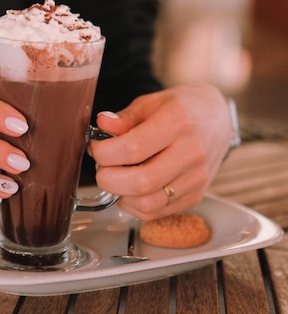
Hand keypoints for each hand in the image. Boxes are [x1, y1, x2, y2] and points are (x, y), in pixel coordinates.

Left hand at [89, 84, 232, 220]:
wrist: (218, 118)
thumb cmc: (182, 107)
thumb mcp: (152, 102)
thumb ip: (125, 117)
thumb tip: (101, 125)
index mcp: (178, 122)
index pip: (133, 148)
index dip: (104, 153)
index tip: (96, 148)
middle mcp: (192, 151)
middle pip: (141, 181)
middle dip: (108, 179)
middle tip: (101, 168)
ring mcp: (197, 177)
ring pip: (149, 203)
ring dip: (121, 195)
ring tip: (115, 179)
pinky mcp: (197, 195)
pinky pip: (158, 212)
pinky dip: (135, 206)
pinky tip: (130, 190)